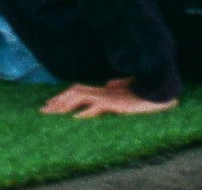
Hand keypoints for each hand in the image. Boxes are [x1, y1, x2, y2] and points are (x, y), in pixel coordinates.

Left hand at [39, 78, 177, 118]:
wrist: (158, 91)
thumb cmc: (144, 92)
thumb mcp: (127, 90)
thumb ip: (116, 86)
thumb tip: (109, 83)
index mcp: (103, 90)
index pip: (77, 90)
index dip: (63, 96)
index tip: (50, 104)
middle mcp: (102, 91)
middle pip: (73, 92)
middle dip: (57, 101)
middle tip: (43, 111)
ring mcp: (107, 96)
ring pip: (79, 97)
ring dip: (65, 105)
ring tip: (53, 114)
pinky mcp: (114, 103)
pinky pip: (96, 107)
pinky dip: (85, 112)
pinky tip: (75, 118)